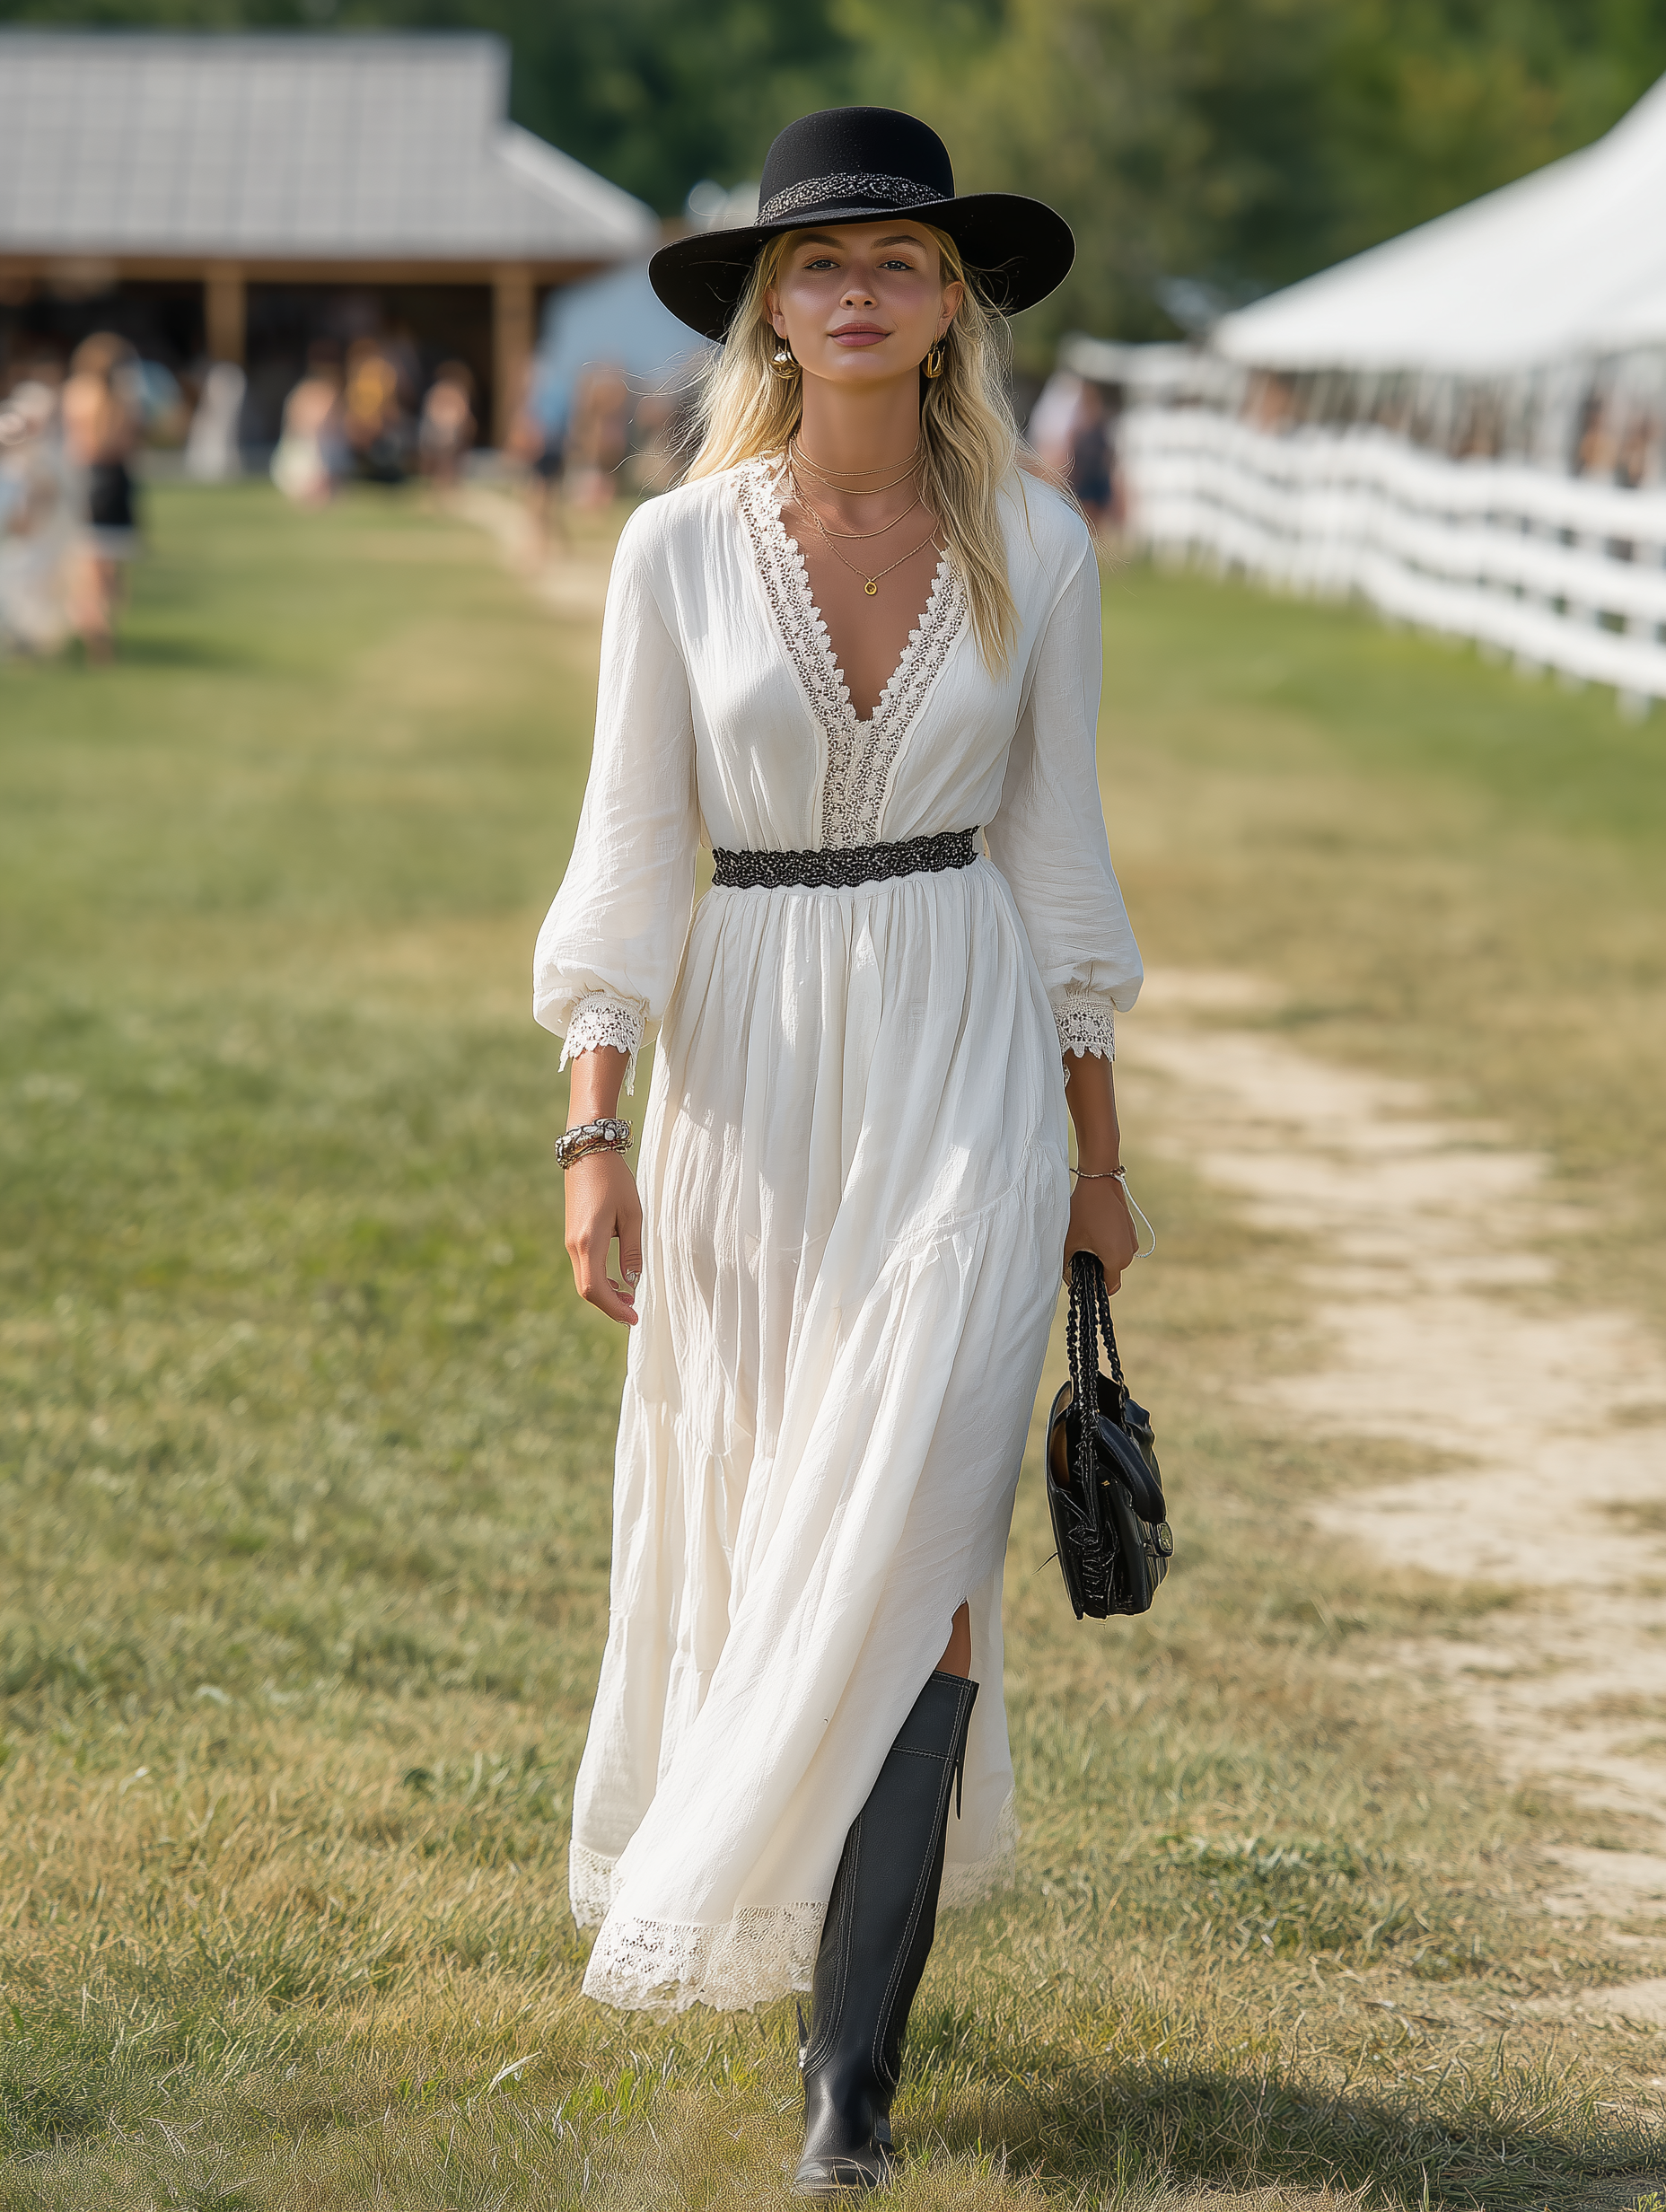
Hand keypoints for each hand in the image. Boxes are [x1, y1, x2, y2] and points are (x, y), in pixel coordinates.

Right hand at [563, 1151, 642, 1325]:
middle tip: (634, 1312)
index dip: (614, 1309)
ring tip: (629, 1298)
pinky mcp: (572, 1235)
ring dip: (605, 1293)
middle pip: (587, 1290)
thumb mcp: (632, 1215)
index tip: (634, 1318)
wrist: (588, 1153)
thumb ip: (632, 1251)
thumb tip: (632, 1282)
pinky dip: (599, 1279)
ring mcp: (570, 1241)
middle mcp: (574, 1245)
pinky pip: (583, 1267)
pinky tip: (616, 1279)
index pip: (596, 1289)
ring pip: (584, 1280)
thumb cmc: (614, 1180)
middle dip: (609, 1306)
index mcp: (589, 1242)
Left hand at [1063, 1172, 1137, 1294]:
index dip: (1093, 1288)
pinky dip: (1107, 1245)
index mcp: (1116, 1260)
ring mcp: (1132, 1241)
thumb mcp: (1069, 1241)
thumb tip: (1070, 1281)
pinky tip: (1093, 1231)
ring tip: (1085, 1241)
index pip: (1109, 1288)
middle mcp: (1129, 1253)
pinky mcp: (1131, 1230)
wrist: (1100, 1180)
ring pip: (1114, 1259)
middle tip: (1077, 1256)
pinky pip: (1119, 1246)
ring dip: (1101, 1257)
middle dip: (1095, 1270)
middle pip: (1110, 1273)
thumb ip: (1068, 1266)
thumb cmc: (1083, 1211)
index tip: (1080, 1280)